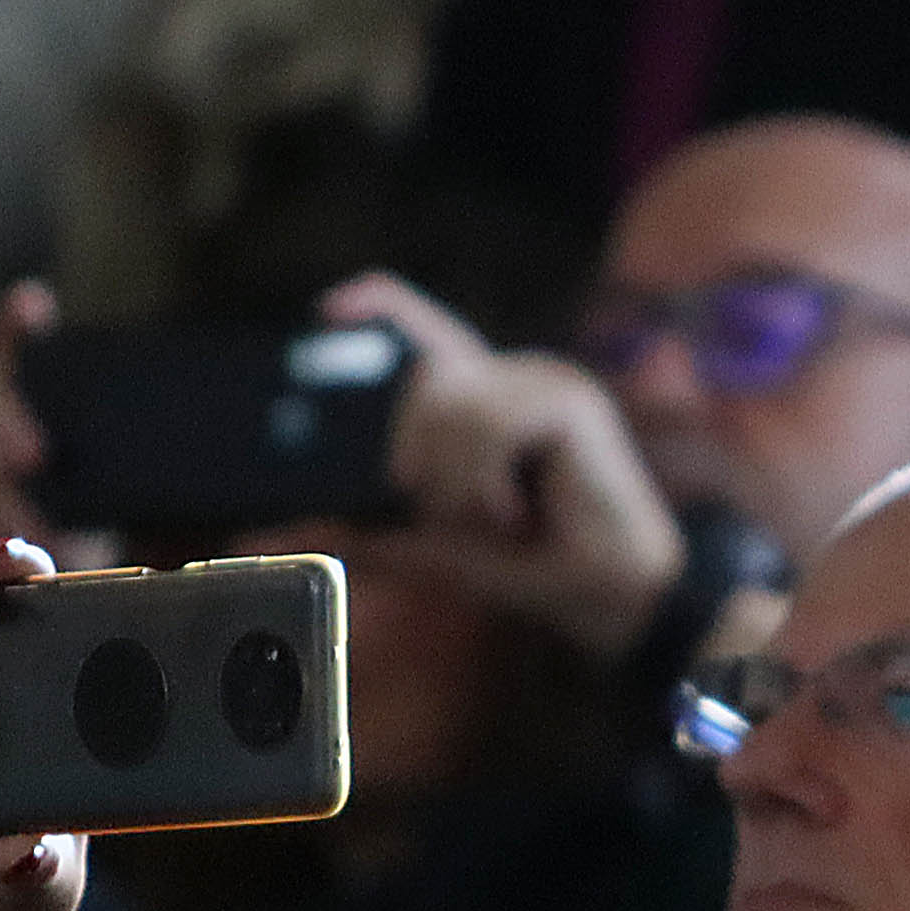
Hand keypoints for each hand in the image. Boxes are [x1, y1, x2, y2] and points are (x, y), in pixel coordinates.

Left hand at [326, 272, 683, 658]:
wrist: (620, 600)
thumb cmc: (543, 568)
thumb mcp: (442, 548)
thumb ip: (376, 534)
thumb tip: (290, 535)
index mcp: (491, 400)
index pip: (430, 331)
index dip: (382, 310)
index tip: (329, 312)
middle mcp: (519, 378)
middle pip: (424, 372)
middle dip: (412, 449)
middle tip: (448, 512)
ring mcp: (548, 382)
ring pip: (451, 401)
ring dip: (452, 478)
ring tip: (493, 519)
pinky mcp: (569, 402)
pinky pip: (488, 424)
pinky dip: (483, 478)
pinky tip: (514, 511)